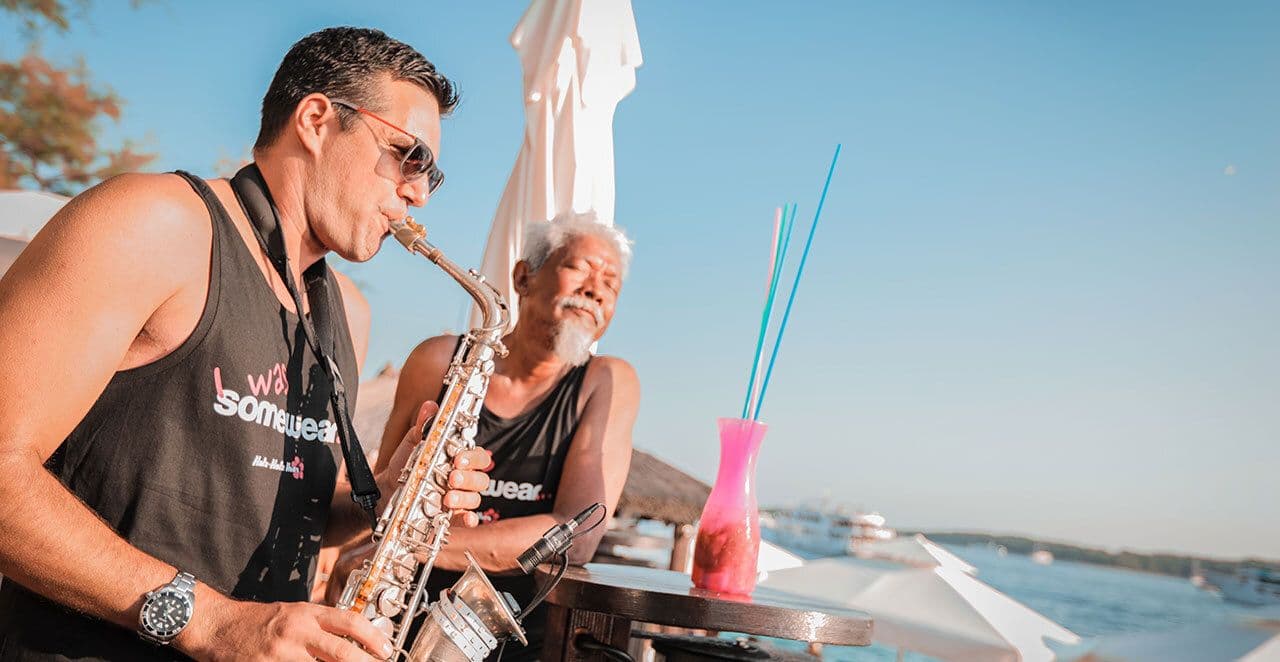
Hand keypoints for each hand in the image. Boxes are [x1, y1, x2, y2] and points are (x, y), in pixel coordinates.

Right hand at [178, 595, 391, 661]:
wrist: (218, 626)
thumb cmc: (258, 620)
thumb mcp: (294, 613)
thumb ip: (320, 626)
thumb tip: (352, 641)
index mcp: (307, 614)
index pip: (349, 621)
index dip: (372, 636)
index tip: (386, 649)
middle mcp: (298, 631)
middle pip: (341, 651)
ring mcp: (282, 653)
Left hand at [377, 401, 491, 527]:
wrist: (386, 493)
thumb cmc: (404, 467)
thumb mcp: (411, 445)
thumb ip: (423, 426)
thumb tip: (430, 406)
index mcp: (458, 459)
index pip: (478, 456)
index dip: (473, 457)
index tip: (458, 458)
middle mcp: (462, 478)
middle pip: (482, 478)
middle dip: (469, 478)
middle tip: (452, 478)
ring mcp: (458, 497)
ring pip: (475, 498)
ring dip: (464, 498)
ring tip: (447, 498)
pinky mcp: (450, 516)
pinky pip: (466, 518)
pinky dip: (468, 519)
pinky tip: (465, 518)